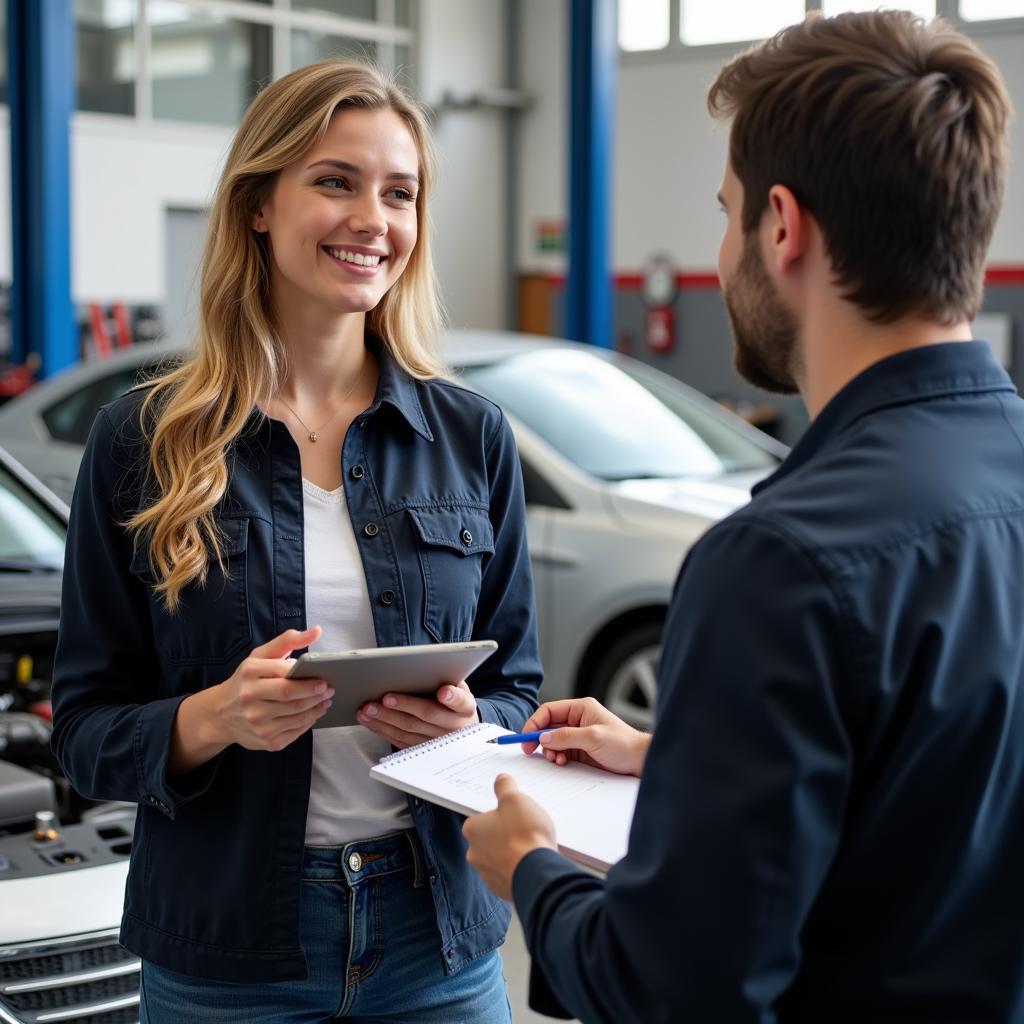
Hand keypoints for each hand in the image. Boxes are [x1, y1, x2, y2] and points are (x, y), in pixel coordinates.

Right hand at [210, 626, 334, 751]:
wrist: (221, 713)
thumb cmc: (247, 680)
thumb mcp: (261, 655)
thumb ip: (289, 640)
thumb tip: (317, 631)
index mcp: (250, 673)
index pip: (284, 675)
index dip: (307, 678)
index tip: (324, 677)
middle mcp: (249, 698)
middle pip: (291, 697)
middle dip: (315, 694)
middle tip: (329, 689)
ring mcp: (256, 722)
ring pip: (296, 716)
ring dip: (316, 708)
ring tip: (326, 701)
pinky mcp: (265, 741)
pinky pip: (294, 732)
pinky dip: (308, 722)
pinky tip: (314, 713)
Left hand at [356, 680, 477, 747]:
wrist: (461, 729)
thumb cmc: (455, 703)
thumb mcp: (460, 689)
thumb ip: (448, 679)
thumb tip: (425, 668)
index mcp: (465, 708)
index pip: (461, 701)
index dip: (453, 697)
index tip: (444, 691)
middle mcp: (453, 727)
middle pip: (427, 716)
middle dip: (404, 706)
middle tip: (384, 698)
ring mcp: (436, 742)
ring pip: (408, 731)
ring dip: (385, 720)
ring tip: (367, 709)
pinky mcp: (420, 750)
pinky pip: (399, 740)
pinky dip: (382, 730)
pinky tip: (370, 720)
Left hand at [463, 774, 556, 900]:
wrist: (537, 873)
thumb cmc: (524, 835)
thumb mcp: (515, 799)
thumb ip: (505, 787)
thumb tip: (501, 780)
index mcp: (472, 829)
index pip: (483, 817)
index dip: (501, 814)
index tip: (515, 815)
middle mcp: (475, 853)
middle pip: (491, 837)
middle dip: (506, 834)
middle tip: (526, 829)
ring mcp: (488, 873)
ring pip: (499, 857)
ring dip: (512, 852)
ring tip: (532, 847)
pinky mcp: (502, 889)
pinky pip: (509, 874)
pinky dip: (518, 868)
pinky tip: (531, 862)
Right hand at [521, 697, 649, 776]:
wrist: (639, 761)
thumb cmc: (623, 744)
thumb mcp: (593, 738)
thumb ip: (566, 736)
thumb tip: (543, 738)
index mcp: (581, 708)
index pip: (549, 711)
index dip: (535, 723)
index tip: (525, 737)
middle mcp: (577, 720)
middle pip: (548, 726)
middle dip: (539, 738)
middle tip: (530, 751)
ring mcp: (578, 735)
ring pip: (552, 740)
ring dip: (549, 750)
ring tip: (556, 759)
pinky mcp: (580, 750)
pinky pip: (561, 751)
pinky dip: (557, 757)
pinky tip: (562, 762)